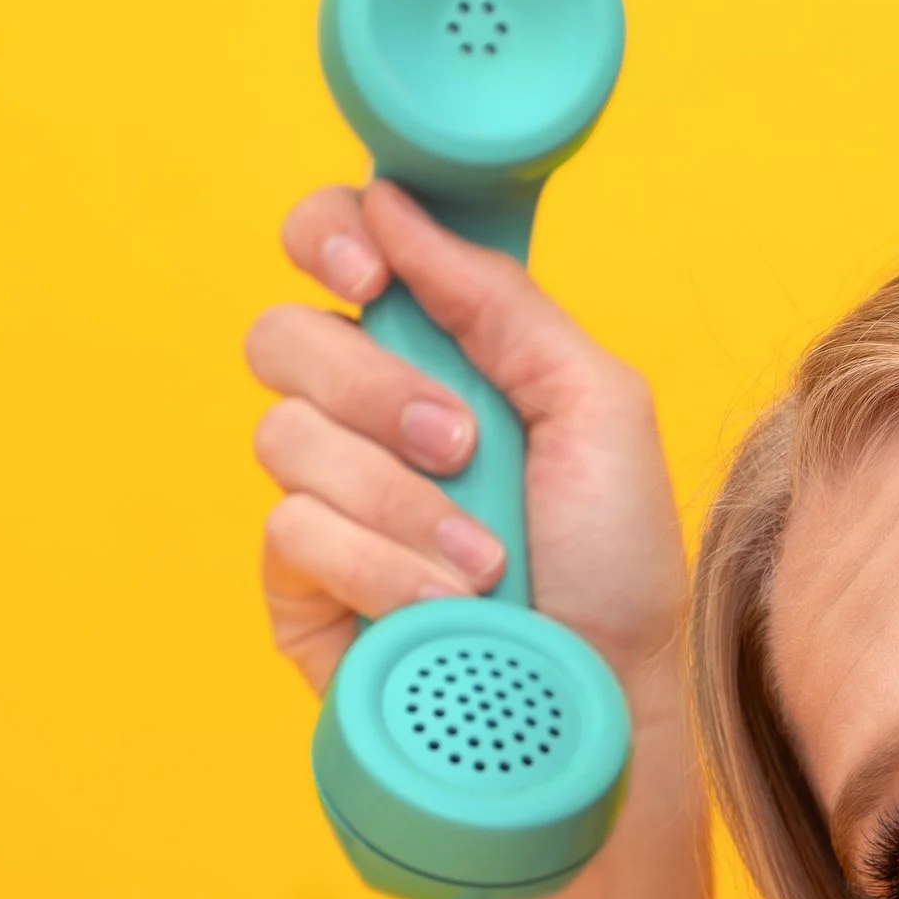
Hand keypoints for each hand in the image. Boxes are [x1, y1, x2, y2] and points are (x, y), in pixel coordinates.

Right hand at [246, 181, 686, 701]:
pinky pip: (290, 531)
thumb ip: (501, 299)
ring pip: (284, 437)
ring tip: (484, 556)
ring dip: (399, 497)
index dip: (327, 237)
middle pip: (282, 337)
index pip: (335, 251)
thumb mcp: (598, 405)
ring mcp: (326, 500)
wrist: (604, 695)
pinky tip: (445, 600)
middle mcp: (366, 417)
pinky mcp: (300, 588)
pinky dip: (380, 563)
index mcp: (436, 354)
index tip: (367, 272)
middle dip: (375, 388)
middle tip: (461, 443)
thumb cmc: (616, 562)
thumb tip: (393, 203)